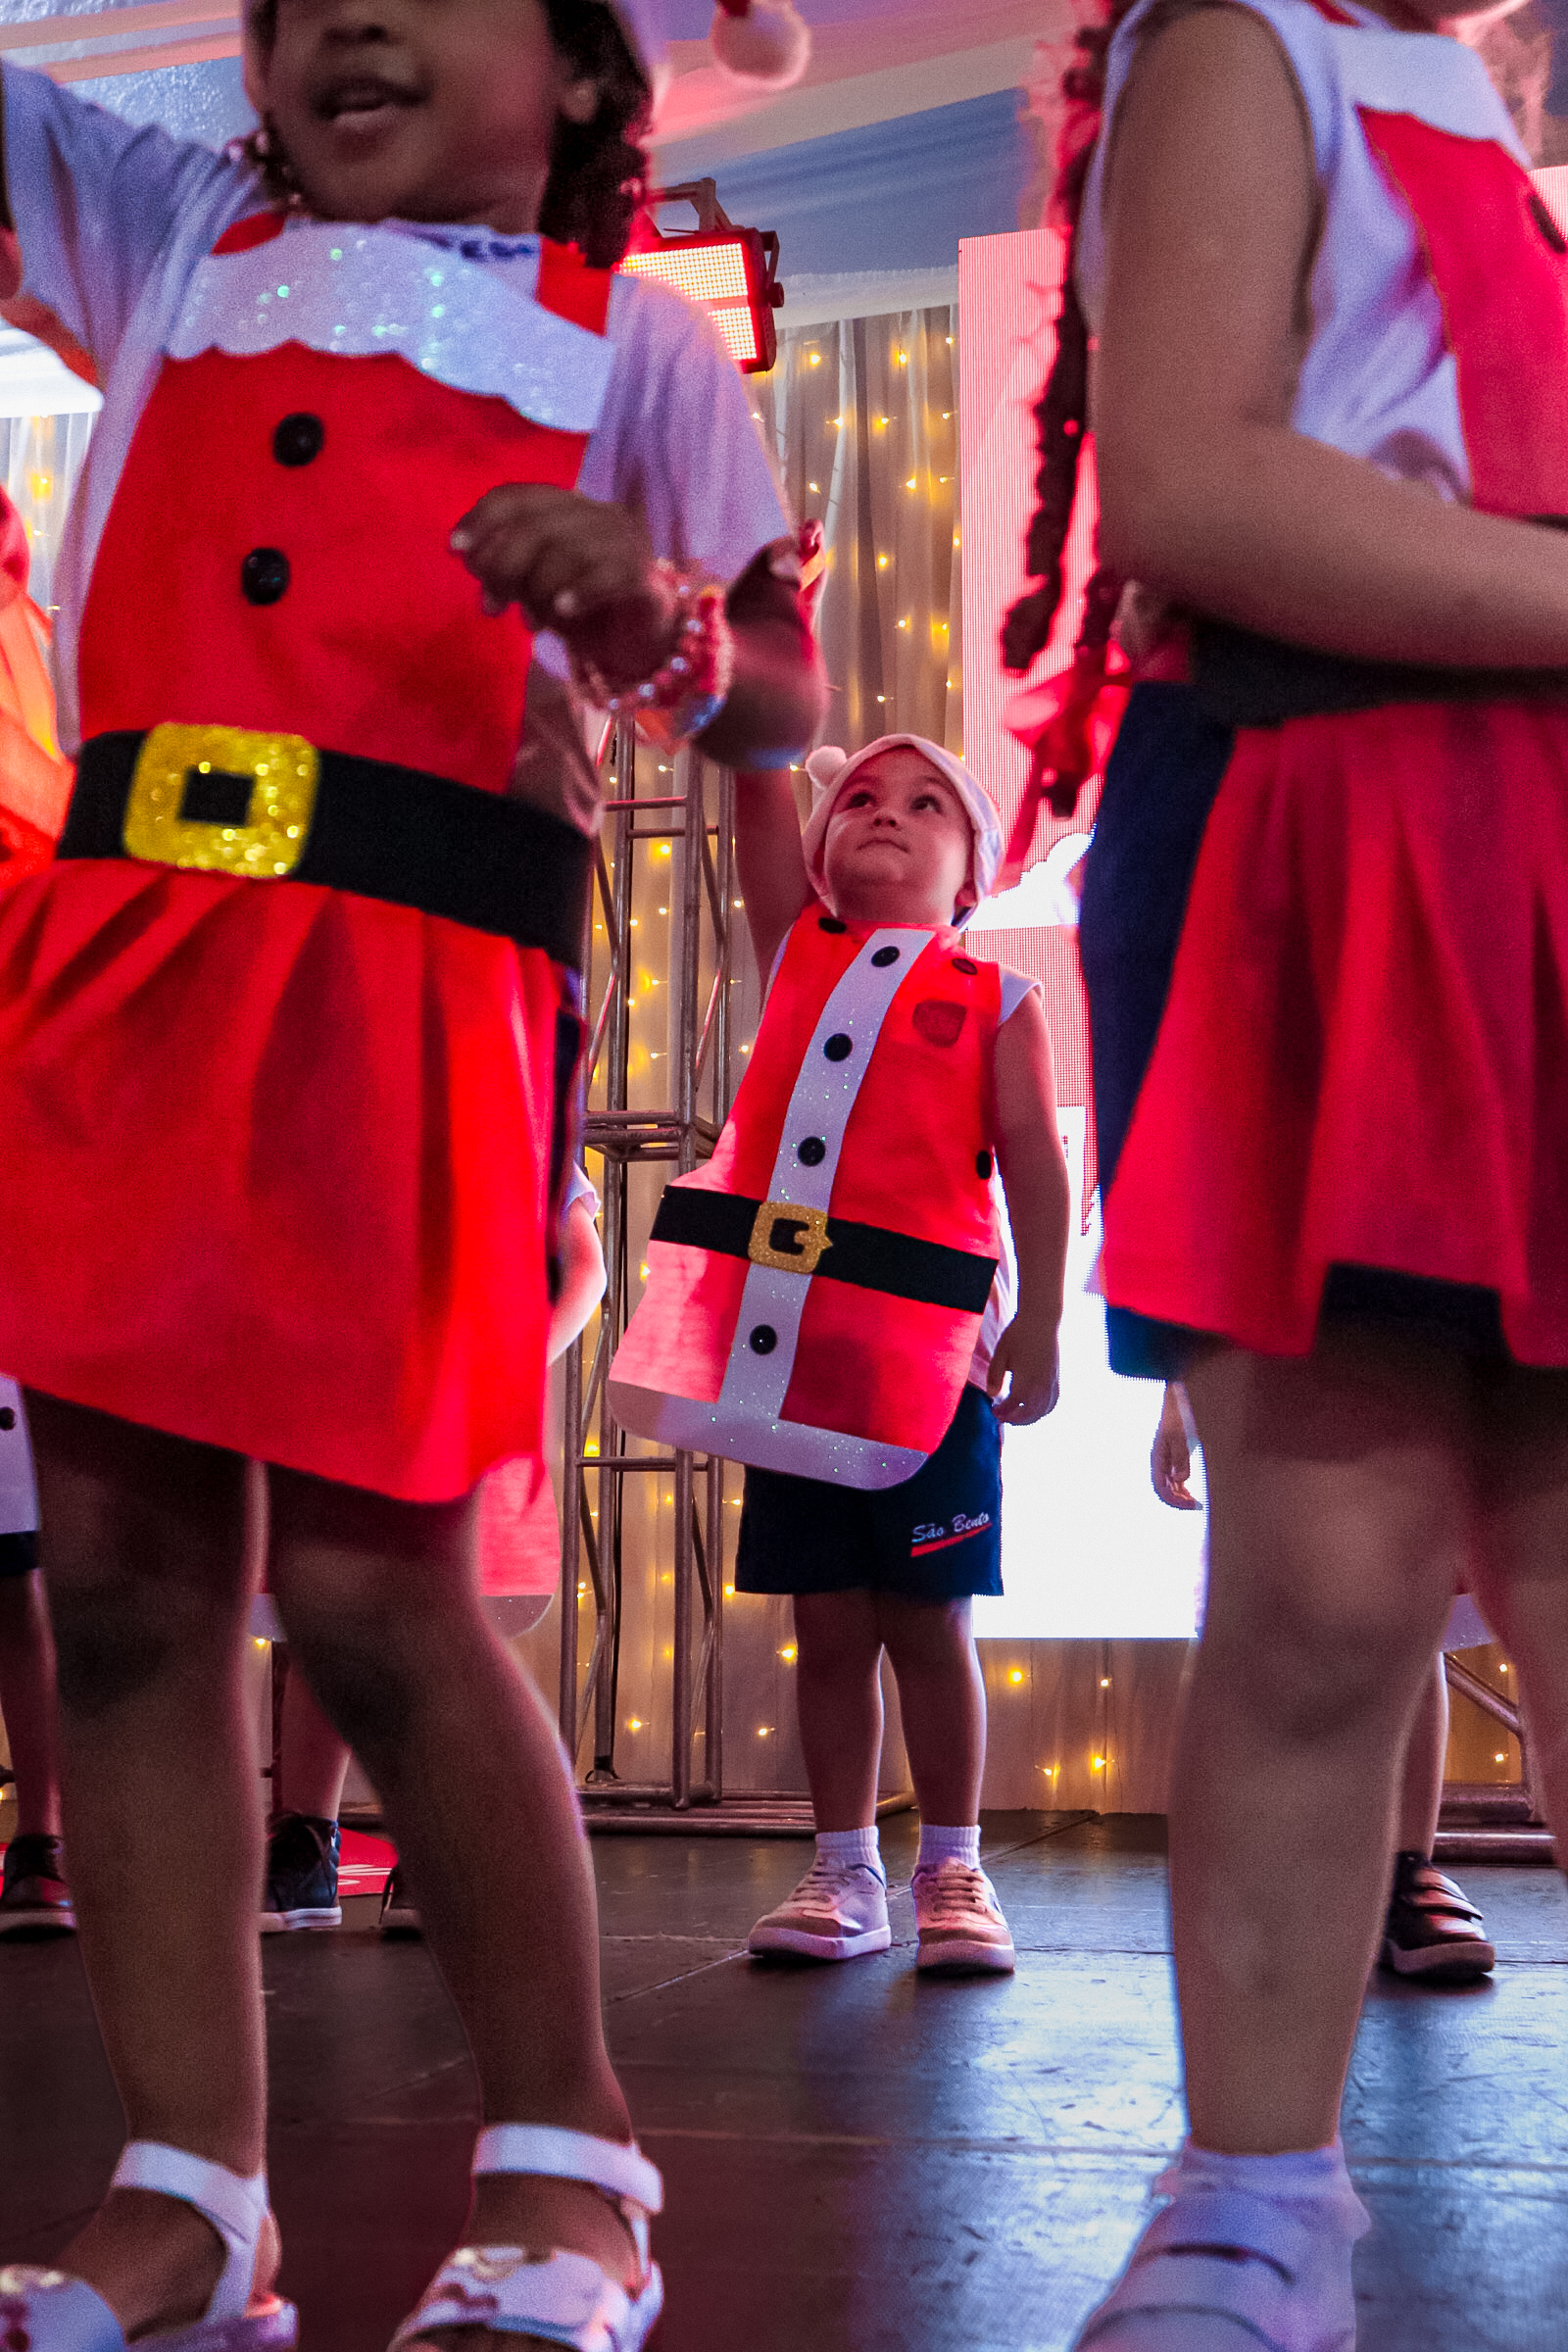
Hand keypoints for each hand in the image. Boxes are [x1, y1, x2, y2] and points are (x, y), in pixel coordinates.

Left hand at [450, 484, 677, 690]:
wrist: (643, 639)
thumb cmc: (584, 609)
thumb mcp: (535, 586)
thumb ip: (505, 569)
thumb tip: (469, 558)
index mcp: (566, 507)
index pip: (518, 496)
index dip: (482, 518)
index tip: (455, 548)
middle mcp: (595, 514)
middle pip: (537, 525)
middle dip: (504, 566)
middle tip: (492, 604)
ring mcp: (624, 542)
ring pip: (568, 551)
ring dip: (538, 591)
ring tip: (529, 622)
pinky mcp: (643, 576)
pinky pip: (607, 576)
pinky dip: (580, 592)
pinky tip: (562, 612)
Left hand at [987, 1317, 1060, 1424]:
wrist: (1041, 1320)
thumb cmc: (1017, 1335)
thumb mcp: (1000, 1353)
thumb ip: (994, 1376)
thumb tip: (991, 1395)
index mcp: (1025, 1380)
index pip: (1012, 1405)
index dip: (1002, 1411)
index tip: (993, 1410)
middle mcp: (1041, 1385)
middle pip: (1029, 1414)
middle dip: (1014, 1419)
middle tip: (1002, 1417)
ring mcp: (1051, 1382)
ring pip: (1042, 1411)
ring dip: (1029, 1418)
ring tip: (1016, 1416)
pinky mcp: (1056, 1378)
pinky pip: (1053, 1402)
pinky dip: (1043, 1411)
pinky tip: (1034, 1409)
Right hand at [1151, 1385, 1200, 1509]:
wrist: (1175, 1401)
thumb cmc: (1177, 1417)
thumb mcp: (1181, 1436)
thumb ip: (1181, 1458)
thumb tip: (1181, 1480)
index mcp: (1157, 1459)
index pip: (1161, 1489)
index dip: (1175, 1500)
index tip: (1192, 1504)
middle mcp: (1159, 1463)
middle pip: (1164, 1490)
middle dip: (1179, 1501)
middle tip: (1197, 1506)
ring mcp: (1164, 1460)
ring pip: (1169, 1486)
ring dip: (1180, 1496)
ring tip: (1196, 1502)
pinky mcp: (1171, 1456)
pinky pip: (1173, 1478)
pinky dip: (1181, 1487)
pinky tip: (1190, 1491)